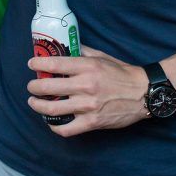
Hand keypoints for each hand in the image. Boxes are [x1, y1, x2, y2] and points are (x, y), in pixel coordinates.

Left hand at [27, 45, 148, 135]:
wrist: (144, 93)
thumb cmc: (122, 73)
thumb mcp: (102, 56)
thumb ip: (82, 51)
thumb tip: (65, 46)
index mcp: (88, 67)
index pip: (55, 64)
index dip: (38, 64)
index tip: (31, 64)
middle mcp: (85, 85)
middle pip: (48, 87)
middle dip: (34, 87)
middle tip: (31, 86)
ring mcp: (88, 105)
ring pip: (52, 109)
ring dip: (38, 105)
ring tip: (34, 102)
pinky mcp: (92, 122)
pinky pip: (66, 129)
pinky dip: (54, 127)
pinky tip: (51, 122)